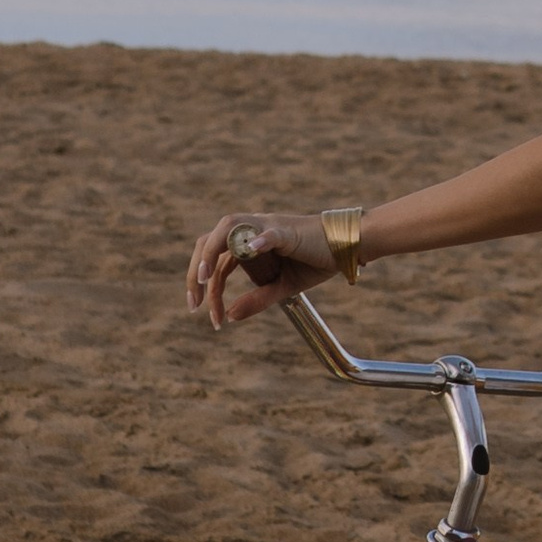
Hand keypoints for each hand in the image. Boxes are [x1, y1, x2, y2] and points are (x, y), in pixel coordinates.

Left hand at [187, 209, 333, 327]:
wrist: (346, 245)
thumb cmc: (314, 261)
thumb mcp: (282, 287)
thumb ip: (257, 299)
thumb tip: (229, 315)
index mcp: (247, 242)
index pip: (214, 260)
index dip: (202, 285)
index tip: (198, 310)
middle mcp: (251, 229)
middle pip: (209, 242)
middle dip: (197, 273)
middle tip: (195, 304)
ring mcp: (267, 226)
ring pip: (229, 229)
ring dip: (212, 252)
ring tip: (206, 279)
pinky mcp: (287, 231)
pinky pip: (270, 233)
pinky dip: (258, 240)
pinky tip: (250, 249)